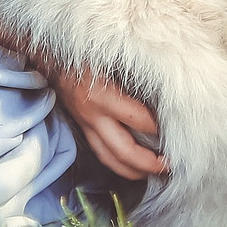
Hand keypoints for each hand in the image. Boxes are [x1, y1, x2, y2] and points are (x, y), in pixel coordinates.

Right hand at [49, 64, 166, 180]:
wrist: (51, 56)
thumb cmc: (86, 52)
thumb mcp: (111, 57)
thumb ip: (134, 72)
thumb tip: (164, 86)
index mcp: (102, 96)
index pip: (137, 119)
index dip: (157, 127)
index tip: (176, 129)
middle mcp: (93, 115)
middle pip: (124, 150)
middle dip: (148, 162)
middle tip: (168, 165)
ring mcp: (85, 124)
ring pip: (109, 158)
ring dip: (132, 170)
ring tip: (152, 174)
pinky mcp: (82, 127)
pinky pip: (100, 152)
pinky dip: (116, 163)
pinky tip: (130, 166)